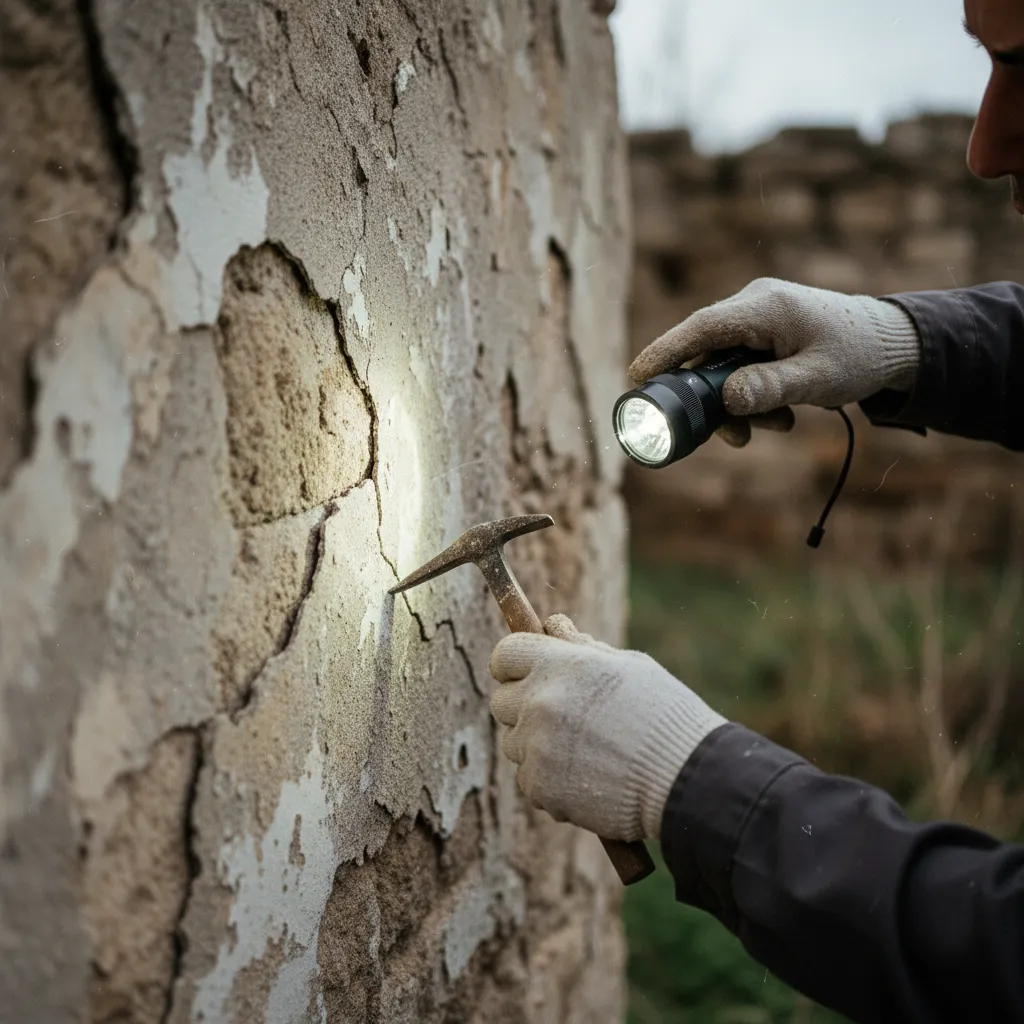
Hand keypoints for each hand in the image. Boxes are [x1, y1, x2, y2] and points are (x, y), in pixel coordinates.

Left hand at [488, 614, 725, 841]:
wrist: (684, 780)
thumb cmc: (664, 716)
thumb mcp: (629, 666)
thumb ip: (582, 648)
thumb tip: (553, 626)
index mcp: (561, 665)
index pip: (505, 654)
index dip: (514, 664)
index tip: (525, 674)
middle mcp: (540, 702)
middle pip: (500, 701)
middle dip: (524, 706)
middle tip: (563, 718)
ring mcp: (536, 746)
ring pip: (514, 743)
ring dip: (538, 746)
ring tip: (586, 751)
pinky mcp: (539, 785)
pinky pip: (528, 778)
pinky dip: (550, 781)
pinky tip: (588, 777)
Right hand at [628, 278, 920, 447]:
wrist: (895, 342)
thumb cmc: (861, 355)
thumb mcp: (817, 378)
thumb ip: (770, 389)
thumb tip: (726, 402)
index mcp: (763, 307)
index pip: (699, 329)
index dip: (664, 352)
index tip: (635, 378)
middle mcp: (754, 307)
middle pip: (705, 353)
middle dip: (709, 398)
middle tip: (725, 435)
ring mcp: (757, 320)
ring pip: (721, 366)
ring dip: (736, 404)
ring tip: (770, 429)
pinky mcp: (764, 335)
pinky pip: (738, 367)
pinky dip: (749, 396)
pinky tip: (776, 417)